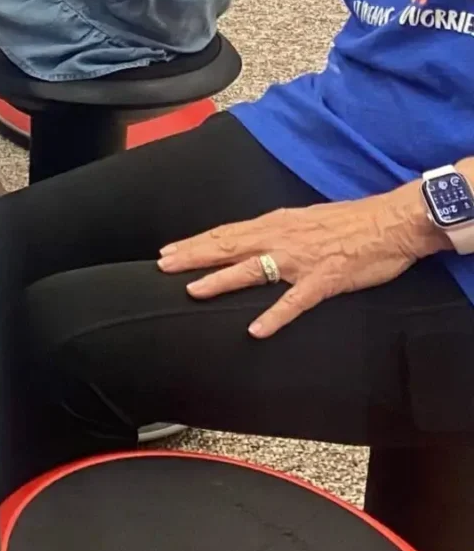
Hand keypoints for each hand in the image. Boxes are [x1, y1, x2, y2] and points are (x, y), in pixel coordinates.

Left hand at [158, 189, 443, 337]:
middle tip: (162, 265)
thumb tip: (251, 239)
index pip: (225, 233)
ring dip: (221, 281)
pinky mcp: (323, 280)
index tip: (167, 250)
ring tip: (193, 290)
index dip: (195, 242)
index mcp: (274, 224)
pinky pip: (294, 301)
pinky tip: (255, 330)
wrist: (388, 223)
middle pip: (228, 247)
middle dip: (193, 256)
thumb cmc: (347, 222)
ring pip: (252, 271)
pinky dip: (274, 315)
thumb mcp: (301, 220)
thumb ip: (275, 231)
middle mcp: (279, 239)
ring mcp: (300, 261)